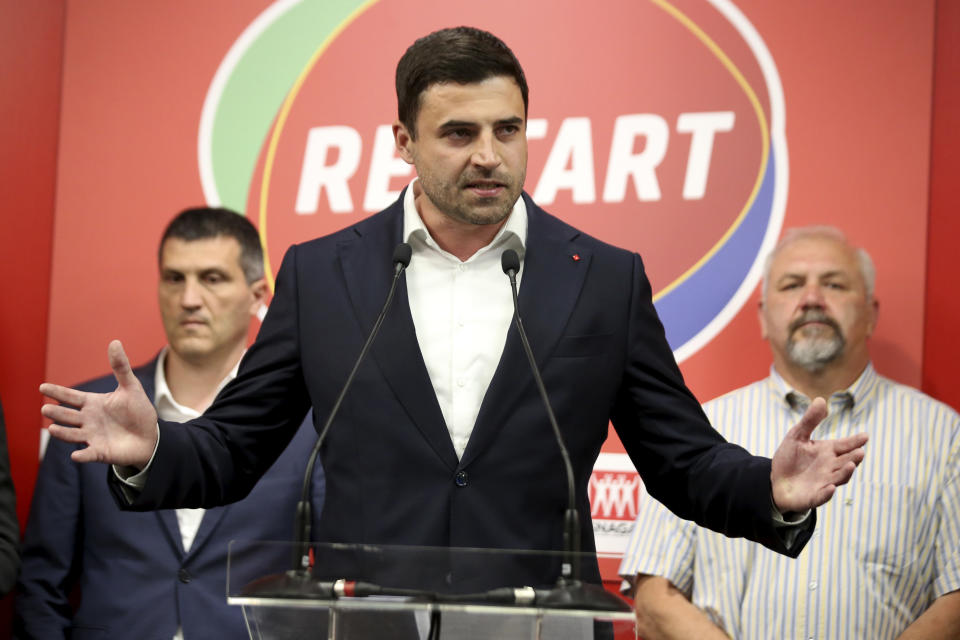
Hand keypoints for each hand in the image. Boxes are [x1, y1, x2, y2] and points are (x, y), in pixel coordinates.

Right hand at [40, 340, 157, 467]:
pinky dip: (82, 455)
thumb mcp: (131, 387)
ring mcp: (92, 436)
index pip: (71, 397)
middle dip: (57, 413)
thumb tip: (115, 342)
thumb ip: (121, 367)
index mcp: (93, 404)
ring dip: (63, 433)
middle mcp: (88, 420)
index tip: (42, 387)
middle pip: (68, 416)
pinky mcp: (100, 452)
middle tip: (46, 409)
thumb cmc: (138, 411)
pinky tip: (75, 455)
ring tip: (52, 428)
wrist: (150, 436)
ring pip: (73, 434)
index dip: (58, 392)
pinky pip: (88, 454)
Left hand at [770, 397, 867, 512]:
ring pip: (839, 478)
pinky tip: (830, 487)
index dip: (855, 441)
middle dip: (854, 457)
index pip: (845, 445)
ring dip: (845, 473)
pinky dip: (827, 493)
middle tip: (860, 451)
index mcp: (828, 451)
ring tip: (850, 465)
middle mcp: (830, 467)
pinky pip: (822, 496)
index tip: (865, 436)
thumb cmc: (790, 457)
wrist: (777, 481)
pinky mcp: (814, 496)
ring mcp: (824, 482)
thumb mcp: (797, 436)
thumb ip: (810, 421)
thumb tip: (820, 399)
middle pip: (846, 461)